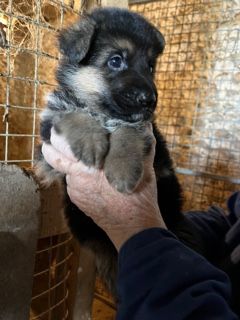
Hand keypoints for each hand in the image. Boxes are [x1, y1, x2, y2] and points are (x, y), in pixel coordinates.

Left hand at [41, 128, 165, 249]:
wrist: (134, 229)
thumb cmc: (139, 197)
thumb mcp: (144, 167)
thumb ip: (142, 144)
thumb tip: (144, 124)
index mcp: (89, 167)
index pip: (60, 145)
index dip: (60, 133)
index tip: (66, 124)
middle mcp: (76, 179)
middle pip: (53, 155)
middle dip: (55, 145)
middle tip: (66, 137)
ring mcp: (75, 191)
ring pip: (65, 169)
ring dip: (72, 162)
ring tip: (88, 160)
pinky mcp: (77, 201)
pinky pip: (73, 182)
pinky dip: (79, 176)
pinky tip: (95, 178)